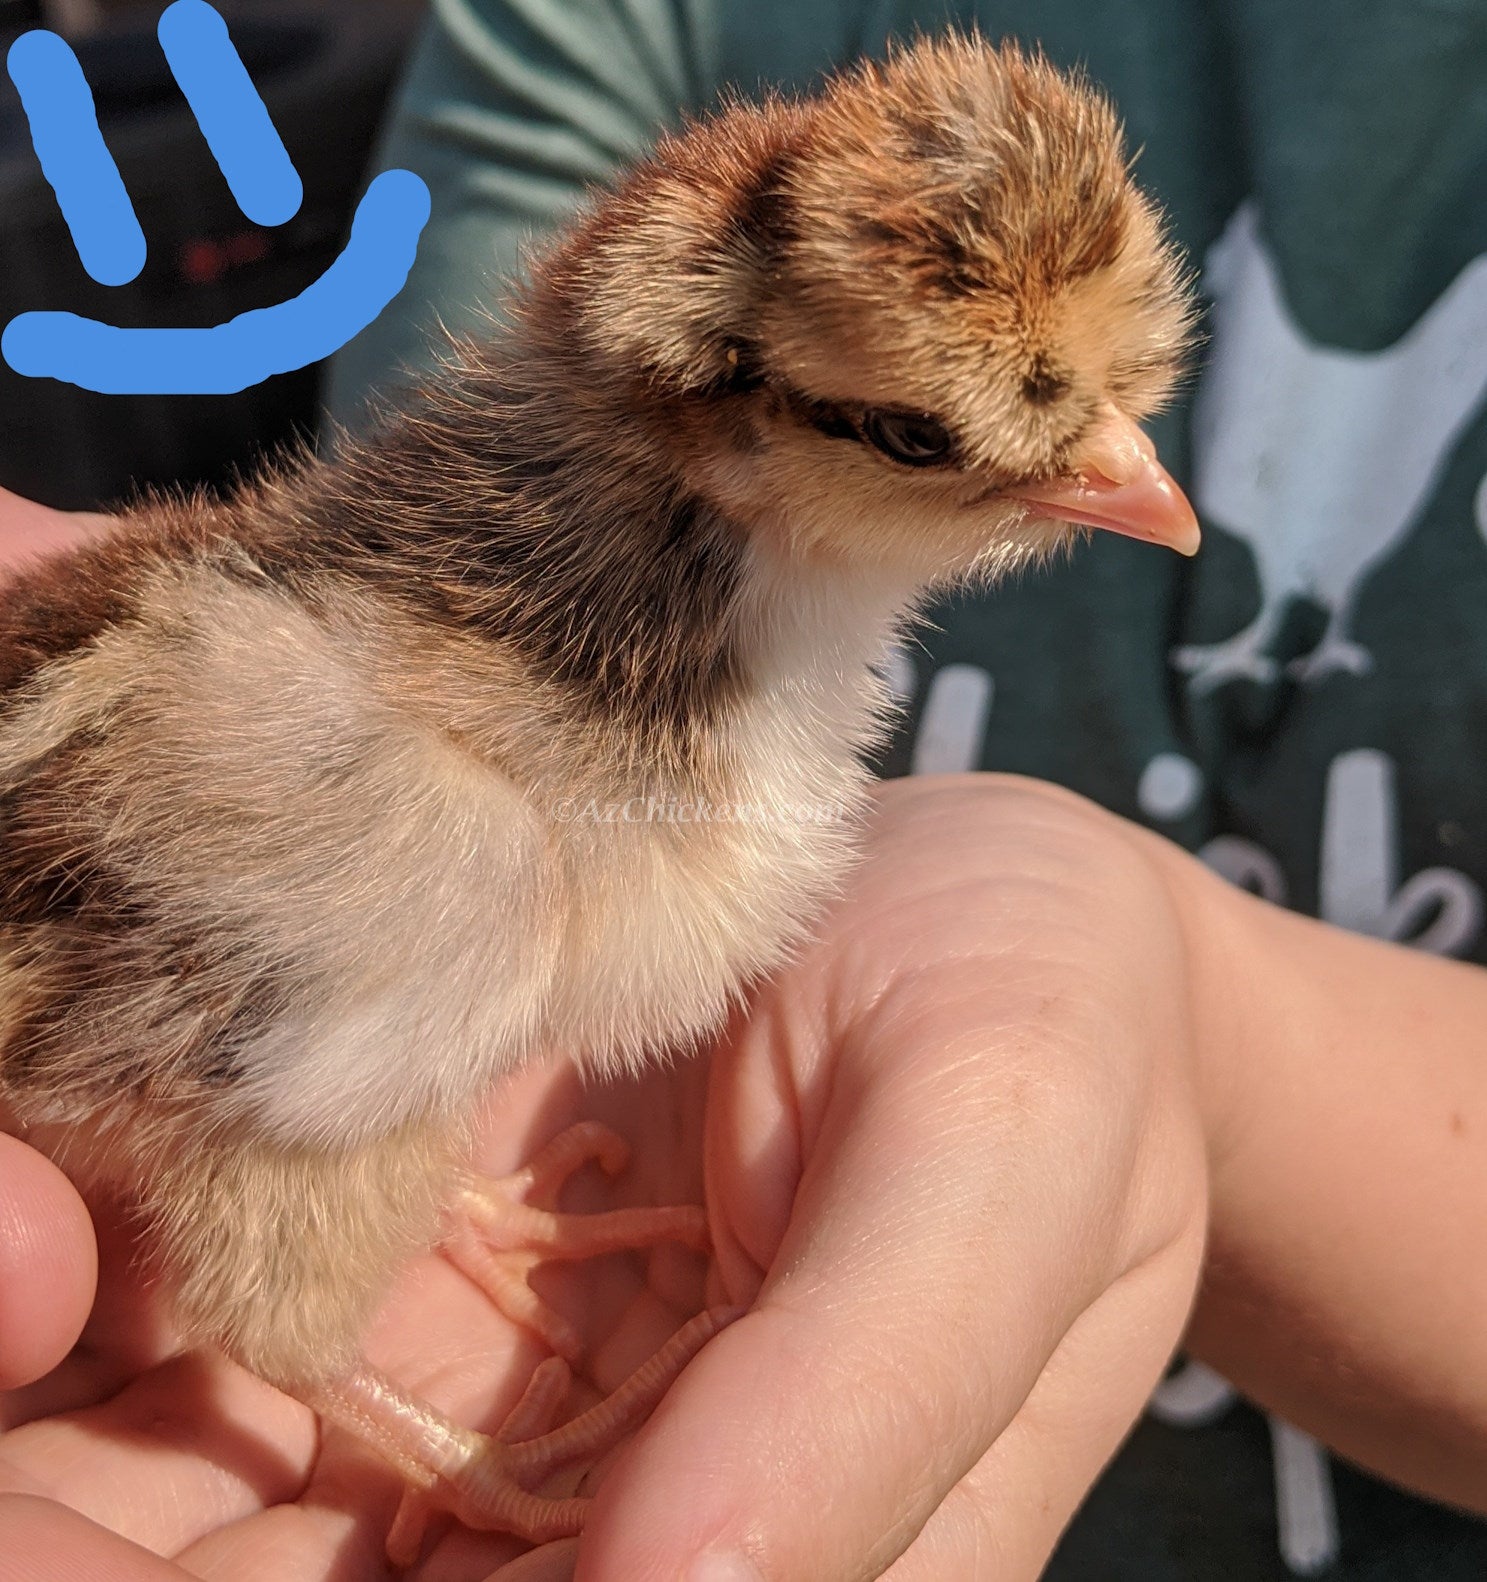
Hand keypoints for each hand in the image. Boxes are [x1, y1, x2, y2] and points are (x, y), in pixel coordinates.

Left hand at [0, 720, 1212, 1579]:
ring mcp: (477, 1365)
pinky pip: (225, 1283)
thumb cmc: (1058, 1036)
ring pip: (198, 1470)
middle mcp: (567, 1504)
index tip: (66, 1542)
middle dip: (81, 1521)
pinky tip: (59, 1188)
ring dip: (58, 1409)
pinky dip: (113, 1271)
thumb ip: (865, 1398)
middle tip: (8, 1296)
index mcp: (722, 1558)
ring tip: (10, 1253)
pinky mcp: (429, 1216)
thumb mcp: (1002, 1183)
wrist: (1014, 908)